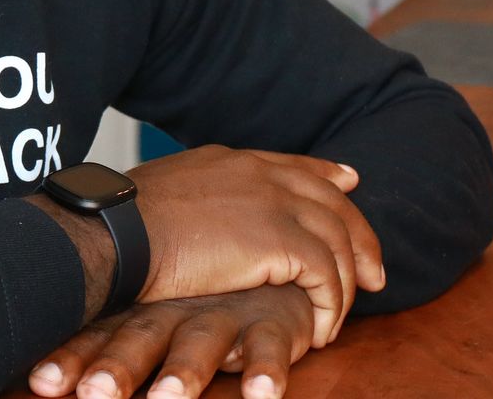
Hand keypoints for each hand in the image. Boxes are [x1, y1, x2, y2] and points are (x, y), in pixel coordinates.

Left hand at [25, 284, 314, 398]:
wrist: (268, 262)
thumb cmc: (197, 301)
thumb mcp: (148, 315)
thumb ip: (104, 341)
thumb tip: (38, 372)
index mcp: (141, 312)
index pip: (99, 338)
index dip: (71, 360)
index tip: (42, 384)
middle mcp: (176, 313)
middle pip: (141, 341)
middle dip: (117, 368)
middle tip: (94, 394)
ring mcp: (223, 316)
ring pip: (201, 344)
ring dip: (183, 372)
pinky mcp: (271, 324)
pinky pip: (270, 348)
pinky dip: (265, 370)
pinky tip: (260, 393)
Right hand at [127, 146, 385, 346]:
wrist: (118, 232)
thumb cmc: (123, 222)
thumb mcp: (165, 193)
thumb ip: (195, 198)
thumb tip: (189, 215)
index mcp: (232, 161)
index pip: (295, 165)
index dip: (327, 175)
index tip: (349, 181)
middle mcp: (260, 175)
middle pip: (332, 201)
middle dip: (359, 237)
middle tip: (374, 274)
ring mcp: (274, 203)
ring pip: (337, 241)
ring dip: (345, 284)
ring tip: (338, 318)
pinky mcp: (281, 240)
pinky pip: (327, 275)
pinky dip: (331, 306)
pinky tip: (321, 331)